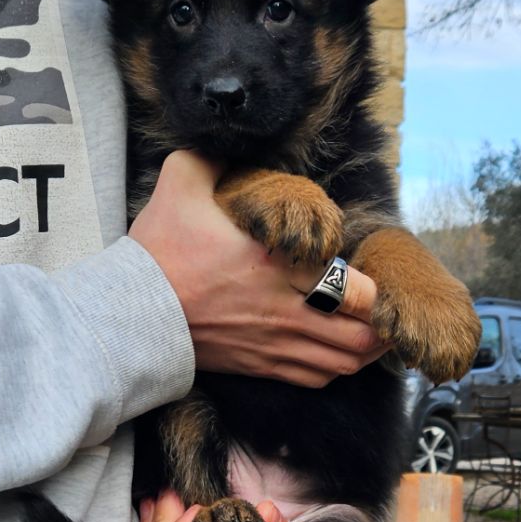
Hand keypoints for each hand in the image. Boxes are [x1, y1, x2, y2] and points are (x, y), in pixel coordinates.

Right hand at [129, 151, 388, 387]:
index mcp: (275, 264)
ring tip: (376, 331)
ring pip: (344, 362)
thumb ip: (212, 157)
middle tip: (391, 307)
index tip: (376, 272)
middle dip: (385, 325)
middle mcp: (284, 311)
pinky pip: (316, 378)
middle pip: (362, 335)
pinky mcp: (260, 366)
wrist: (129, 316)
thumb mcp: (180, 184)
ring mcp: (274, 344)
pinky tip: (340, 351)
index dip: (379, 288)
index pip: (355, 289)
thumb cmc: (157, 253)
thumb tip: (232, 143)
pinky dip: (337, 368)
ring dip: (368, 350)